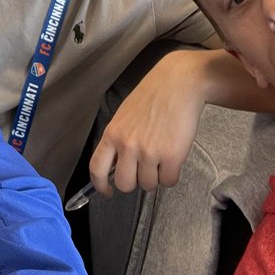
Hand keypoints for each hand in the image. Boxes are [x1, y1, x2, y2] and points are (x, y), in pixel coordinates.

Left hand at [87, 49, 210, 196]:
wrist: (178, 84)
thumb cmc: (152, 97)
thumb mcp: (125, 116)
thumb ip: (118, 140)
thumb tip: (115, 164)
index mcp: (112, 134)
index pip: (96, 168)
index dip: (100, 185)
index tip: (107, 191)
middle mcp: (127, 145)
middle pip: (124, 184)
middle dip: (135, 182)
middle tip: (143, 171)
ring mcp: (149, 152)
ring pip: (148, 185)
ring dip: (156, 177)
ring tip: (161, 157)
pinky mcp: (171, 157)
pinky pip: (169, 181)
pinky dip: (171, 175)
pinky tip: (173, 159)